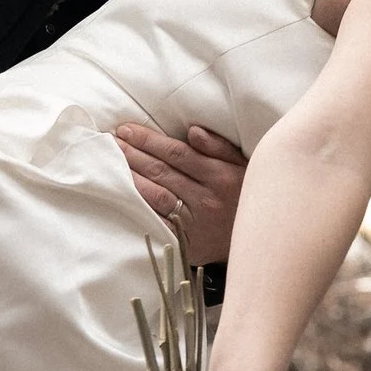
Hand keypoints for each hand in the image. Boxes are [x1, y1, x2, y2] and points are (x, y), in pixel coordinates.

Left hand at [114, 119, 245, 267]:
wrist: (259, 240)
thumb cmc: (246, 196)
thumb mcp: (244, 167)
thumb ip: (219, 147)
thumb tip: (192, 131)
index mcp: (220, 175)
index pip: (177, 153)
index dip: (149, 140)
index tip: (127, 129)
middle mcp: (206, 198)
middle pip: (162, 172)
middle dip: (133, 154)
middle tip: (110, 142)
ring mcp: (196, 222)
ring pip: (157, 196)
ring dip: (131, 178)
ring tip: (112, 163)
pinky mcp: (187, 241)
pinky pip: (159, 223)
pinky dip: (141, 209)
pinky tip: (124, 197)